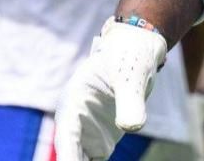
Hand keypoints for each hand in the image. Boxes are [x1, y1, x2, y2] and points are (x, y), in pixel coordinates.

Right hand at [55, 18, 168, 160]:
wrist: (137, 53)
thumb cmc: (130, 58)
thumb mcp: (131, 76)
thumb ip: (131, 101)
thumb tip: (133, 127)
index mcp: (73, 104)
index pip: (66, 140)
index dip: (66, 159)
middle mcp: (75, 123)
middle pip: (68, 158)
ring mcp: (86, 135)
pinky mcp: (100, 143)